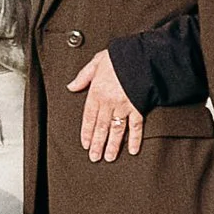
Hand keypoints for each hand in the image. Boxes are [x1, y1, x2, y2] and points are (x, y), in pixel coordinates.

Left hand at [68, 49, 141, 163]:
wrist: (142, 56)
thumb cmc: (119, 57)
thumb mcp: (97, 62)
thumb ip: (83, 76)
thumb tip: (71, 86)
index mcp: (97, 92)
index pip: (89, 116)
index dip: (87, 132)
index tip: (86, 144)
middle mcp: (110, 102)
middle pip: (101, 127)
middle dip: (98, 144)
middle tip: (95, 158)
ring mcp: (125, 106)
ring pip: (117, 130)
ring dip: (113, 146)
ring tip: (109, 158)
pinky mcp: (139, 107)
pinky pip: (137, 126)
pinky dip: (134, 139)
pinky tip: (132, 150)